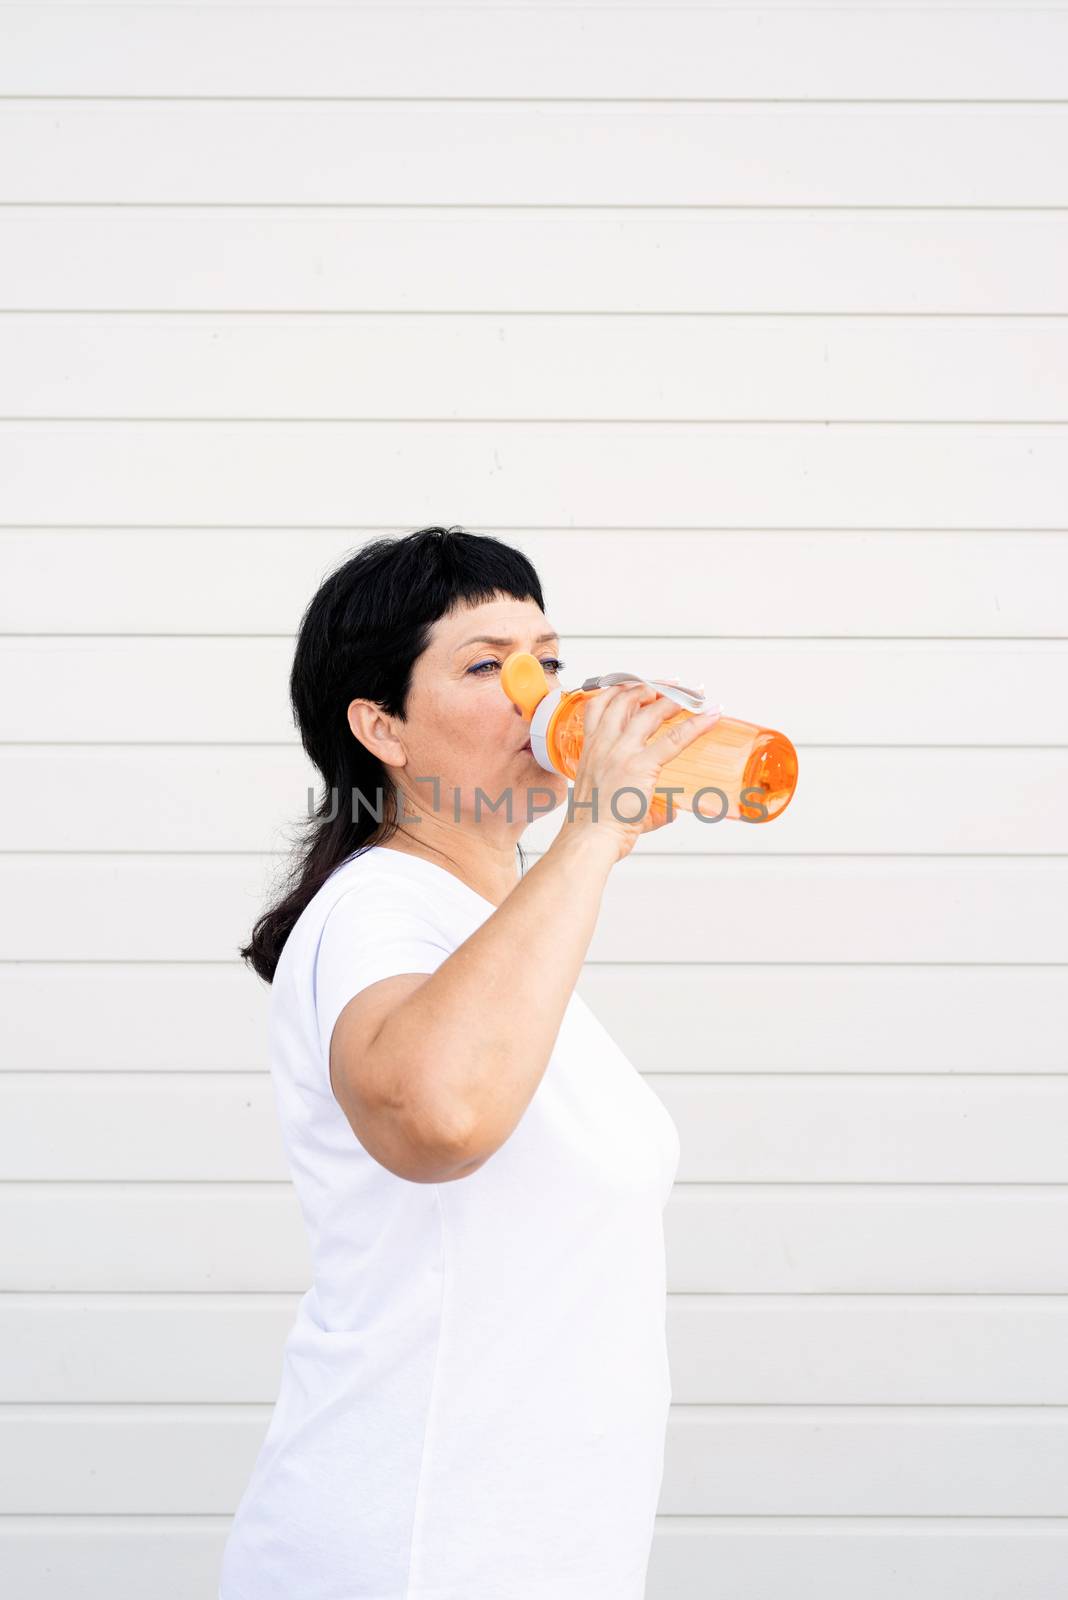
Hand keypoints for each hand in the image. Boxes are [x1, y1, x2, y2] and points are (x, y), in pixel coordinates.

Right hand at [558, 683, 720, 864]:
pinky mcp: (641, 765)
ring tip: (691, 695)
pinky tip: (709, 716)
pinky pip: (674, 738)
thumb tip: (667, 809)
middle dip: (651, 687)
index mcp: (590, 748)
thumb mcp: (607, 802)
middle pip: (626, 699)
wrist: (588, 839)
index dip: (621, 689)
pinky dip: (695, 724)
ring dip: (673, 699)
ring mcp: (622, 752)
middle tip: (672, 687)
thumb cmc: (591, 826)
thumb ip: (638, 799)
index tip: (638, 686)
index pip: (600, 704)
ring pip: (650, 712)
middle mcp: (604, 744)